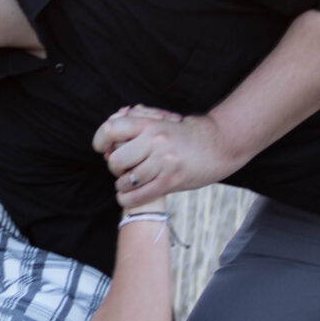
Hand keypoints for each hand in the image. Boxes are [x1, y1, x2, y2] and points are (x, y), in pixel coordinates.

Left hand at [93, 106, 239, 208]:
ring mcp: (164, 162)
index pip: (112, 129)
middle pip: (116, 160)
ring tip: (126, 183)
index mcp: (150, 124)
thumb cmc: (186, 133)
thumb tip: (109, 143)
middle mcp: (155, 141)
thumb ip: (136, 125)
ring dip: (122, 185)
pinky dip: (128, 199)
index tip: (102, 148)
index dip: (100, 140)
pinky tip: (127, 197)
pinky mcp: (171, 181)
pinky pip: (139, 196)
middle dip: (115, 167)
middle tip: (121, 168)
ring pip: (127, 180)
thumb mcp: (162, 121)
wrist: (219, 145)